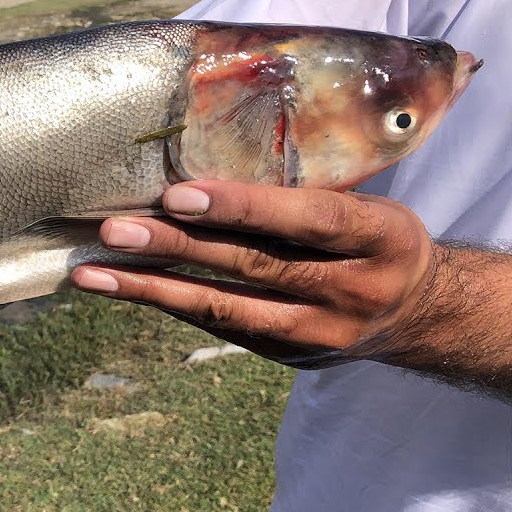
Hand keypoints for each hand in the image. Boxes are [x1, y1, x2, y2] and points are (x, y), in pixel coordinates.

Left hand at [71, 180, 438, 367]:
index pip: (304, 218)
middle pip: (252, 266)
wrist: (420, 314)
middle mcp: (349, 289)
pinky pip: (220, 325)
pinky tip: (126, 287)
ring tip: (91, 274)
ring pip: (223, 308)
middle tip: (113, 230)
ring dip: (151, 289)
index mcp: (378, 238)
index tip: (178, 195)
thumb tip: (207, 155)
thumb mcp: (365, 205)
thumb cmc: (373, 237)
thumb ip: (303, 192)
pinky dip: (169, 304)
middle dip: (175, 247)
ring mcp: (317, 332)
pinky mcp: (288, 356)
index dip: (241, 206)